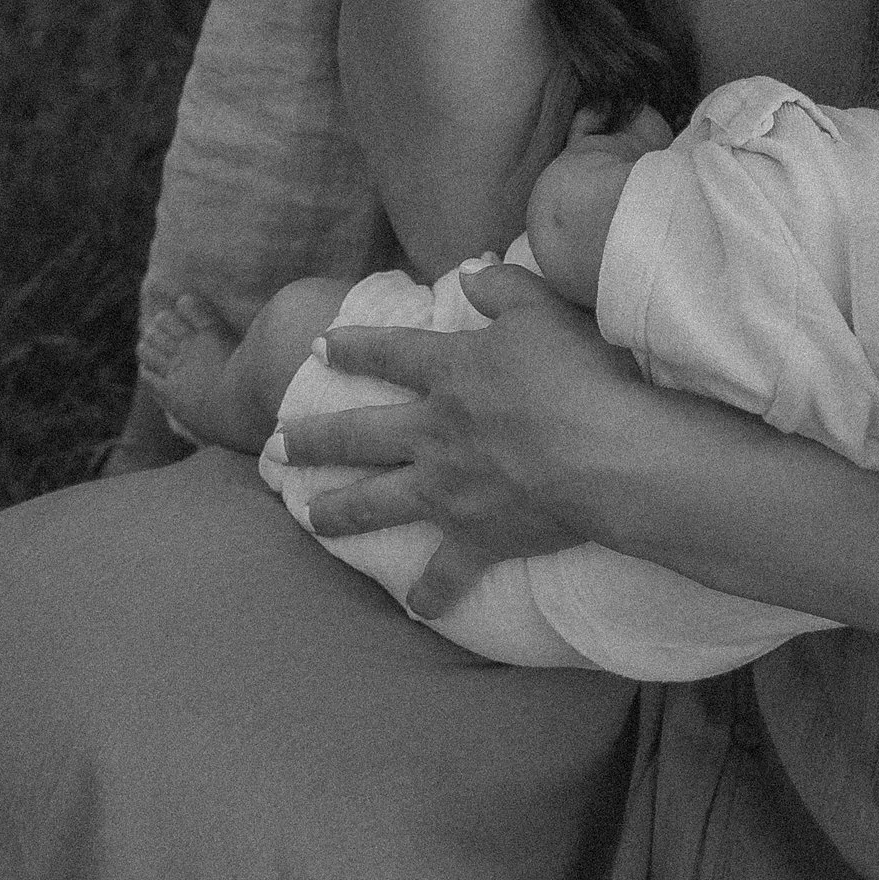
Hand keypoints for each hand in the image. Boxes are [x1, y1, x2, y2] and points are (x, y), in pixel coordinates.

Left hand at [277, 263, 650, 618]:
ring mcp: (447, 490)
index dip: (352, 348)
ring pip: (376, 503)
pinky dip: (431, 593)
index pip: (388, 355)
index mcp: (449, 373)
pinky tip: (417, 607)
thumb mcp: (543, 310)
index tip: (317, 348)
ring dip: (337, 511)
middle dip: (312, 439)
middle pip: (358, 435)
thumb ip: (503, 288)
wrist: (604, 453)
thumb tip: (470, 272)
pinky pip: (445, 574)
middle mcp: (433, 432)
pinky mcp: (476, 538)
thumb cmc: (579, 374)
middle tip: (274, 447)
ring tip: (308, 517)